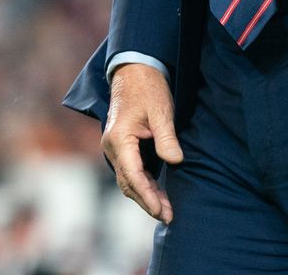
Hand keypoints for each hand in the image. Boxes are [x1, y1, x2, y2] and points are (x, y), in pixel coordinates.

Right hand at [102, 62, 181, 221]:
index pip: (132, 174)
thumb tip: (175, 161)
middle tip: (167, 216)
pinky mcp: (122, 147)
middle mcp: (112, 146)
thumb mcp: (161, 111)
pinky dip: (143, 184)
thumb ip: (166, 138)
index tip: (161, 210)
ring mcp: (115, 147)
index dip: (147, 195)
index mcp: (119, 138)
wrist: (134, 71)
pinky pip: (130, 171)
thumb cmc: (148, 89)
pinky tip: (157, 193)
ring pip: (127, 179)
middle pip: (128, 182)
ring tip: (165, 211)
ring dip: (145, 195)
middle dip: (146, 201)